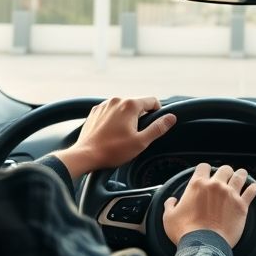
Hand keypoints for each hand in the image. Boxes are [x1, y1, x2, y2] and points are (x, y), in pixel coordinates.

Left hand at [53, 97, 175, 178]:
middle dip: (141, 117)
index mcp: (130, 105)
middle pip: (137, 104)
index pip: (152, 100)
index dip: (158, 112)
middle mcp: (117, 100)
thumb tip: (171, 117)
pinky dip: (115, 119)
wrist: (85, 155)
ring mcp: (104, 105)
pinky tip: (112, 133)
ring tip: (123, 136)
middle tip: (137, 135)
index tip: (154, 126)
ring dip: (127, 118)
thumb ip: (158, 128)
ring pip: (124, 107)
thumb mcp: (141, 142)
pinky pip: (111, 111)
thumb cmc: (113, 150)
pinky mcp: (95, 111)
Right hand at [163, 163, 255, 247]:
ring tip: (241, 176)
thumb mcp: (169, 217)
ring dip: (240, 175)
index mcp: (198, 185)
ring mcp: (230, 194)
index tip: (206, 174)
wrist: (203, 245)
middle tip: (225, 177)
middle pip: (224, 169)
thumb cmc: (186, 232)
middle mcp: (215, 186)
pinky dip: (253, 188)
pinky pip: (251, 191)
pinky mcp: (241, 205)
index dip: (205, 169)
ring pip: (240, 176)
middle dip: (225, 172)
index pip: (203, 167)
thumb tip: (172, 201)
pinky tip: (253, 188)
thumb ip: (170, 205)